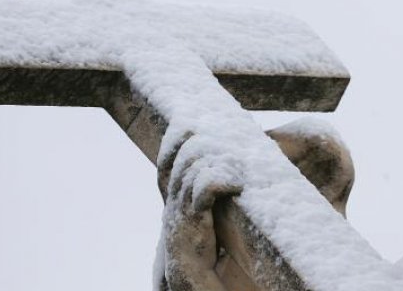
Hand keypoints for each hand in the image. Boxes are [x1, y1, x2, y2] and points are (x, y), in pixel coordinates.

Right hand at [157, 134, 243, 290]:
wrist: (188, 275)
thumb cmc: (199, 245)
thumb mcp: (195, 216)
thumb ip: (199, 197)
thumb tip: (221, 175)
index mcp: (171, 199)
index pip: (165, 164)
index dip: (173, 143)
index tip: (187, 127)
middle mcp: (173, 202)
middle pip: (182, 160)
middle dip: (204, 146)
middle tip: (226, 142)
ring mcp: (182, 211)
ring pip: (195, 170)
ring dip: (220, 162)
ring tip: (238, 165)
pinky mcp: (194, 221)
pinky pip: (205, 189)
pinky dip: (220, 180)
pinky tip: (236, 182)